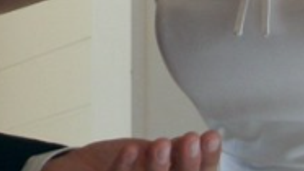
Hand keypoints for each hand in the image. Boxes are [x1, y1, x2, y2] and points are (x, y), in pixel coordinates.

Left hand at [46, 131, 220, 170]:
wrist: (92, 169)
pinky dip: (125, 166)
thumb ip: (179, 151)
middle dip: (187, 164)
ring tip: (161, 144)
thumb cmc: (134, 165)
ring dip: (156, 165)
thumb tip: (206, 138)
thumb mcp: (161, 155)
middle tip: (192, 139)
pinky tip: (131, 149)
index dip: (207, 160)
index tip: (211, 136)